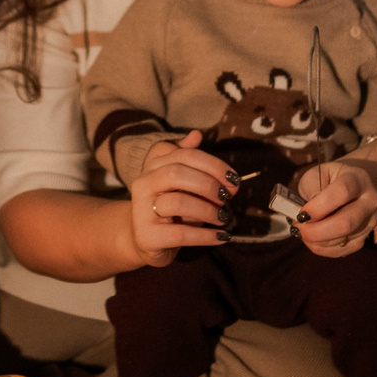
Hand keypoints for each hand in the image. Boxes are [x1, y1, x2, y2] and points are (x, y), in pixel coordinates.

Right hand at [125, 132, 233, 267]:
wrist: (145, 241)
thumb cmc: (169, 208)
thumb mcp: (180, 183)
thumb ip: (189, 160)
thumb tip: (197, 135)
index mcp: (153, 166)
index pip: (185, 156)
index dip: (213, 165)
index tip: (234, 179)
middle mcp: (143, 184)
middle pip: (177, 174)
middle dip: (208, 184)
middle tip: (227, 197)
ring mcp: (141, 211)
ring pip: (178, 202)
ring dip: (208, 210)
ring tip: (223, 218)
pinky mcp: (147, 237)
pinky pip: (180, 234)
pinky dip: (205, 235)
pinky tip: (222, 236)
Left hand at [293, 161, 376, 257]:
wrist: (345, 188)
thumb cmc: (327, 180)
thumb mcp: (316, 175)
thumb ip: (312, 190)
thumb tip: (309, 215)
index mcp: (358, 179)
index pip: (342, 193)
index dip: (319, 207)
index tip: (301, 214)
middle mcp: (370, 202)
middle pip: (346, 223)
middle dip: (316, 231)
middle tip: (297, 228)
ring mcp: (369, 223)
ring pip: (342, 239)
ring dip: (315, 239)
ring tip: (302, 229)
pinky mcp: (363, 239)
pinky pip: (340, 251)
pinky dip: (320, 248)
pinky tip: (312, 238)